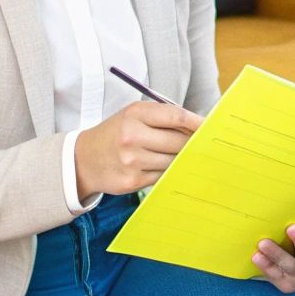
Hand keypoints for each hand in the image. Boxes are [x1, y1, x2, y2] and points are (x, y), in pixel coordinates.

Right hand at [74, 100, 204, 199]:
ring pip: (173, 161)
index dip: (197, 122)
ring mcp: (132, 161)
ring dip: (179, 158)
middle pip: (179, 141)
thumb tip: (199, 126)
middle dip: (191, 143)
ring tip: (177, 154)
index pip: (176, 116)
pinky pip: (163, 176)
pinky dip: (167, 172)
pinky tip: (161, 166)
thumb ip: (164, 117)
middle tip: (201, 143)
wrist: (84, 159)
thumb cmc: (117, 133)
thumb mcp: (134, 115)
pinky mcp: (132, 181)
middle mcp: (132, 136)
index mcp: (135, 114)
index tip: (210, 126)